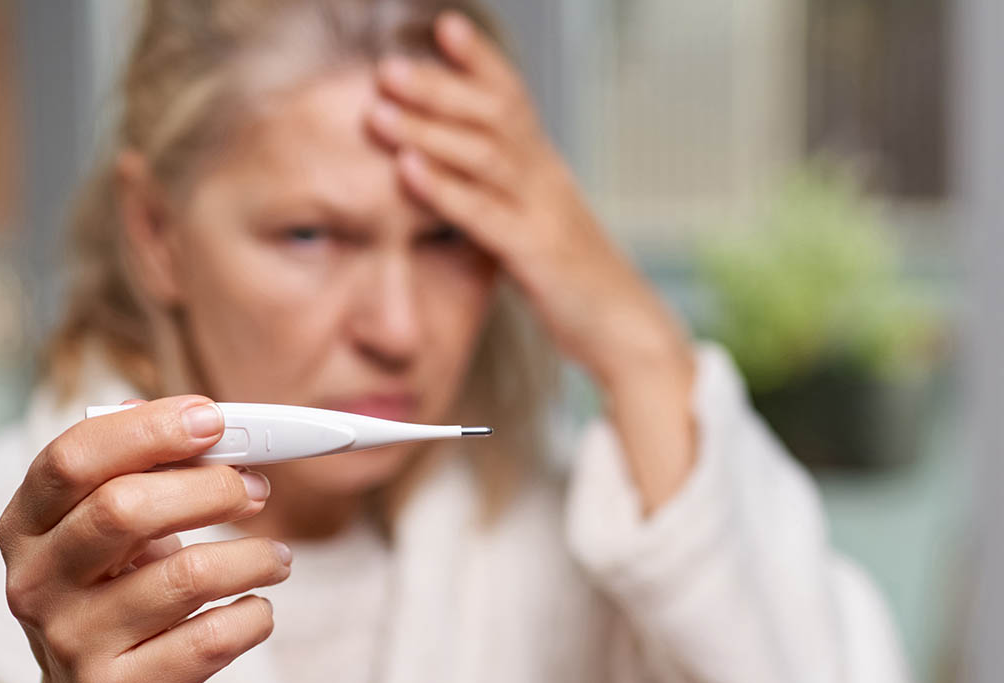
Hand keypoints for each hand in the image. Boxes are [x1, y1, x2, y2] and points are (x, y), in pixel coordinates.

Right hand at [0, 396, 291, 682]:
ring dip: (251, 557)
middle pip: (124, 509)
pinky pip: (211, 638)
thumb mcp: (105, 539)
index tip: (212, 418)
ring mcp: (72, 642)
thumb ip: (139, 476)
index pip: (72, 458)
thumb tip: (202, 421)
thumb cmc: (111, 603)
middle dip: (210, 488)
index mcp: (24, 527)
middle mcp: (34, 583)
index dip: (146, 430)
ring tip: (274, 558)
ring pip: (184, 576)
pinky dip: (253, 616)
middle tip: (257, 489)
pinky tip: (256, 609)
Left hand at [367, 12, 696, 511]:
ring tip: (379, 111)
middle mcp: (547, 178)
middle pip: (493, 115)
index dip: (480, 60)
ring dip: (428, 131)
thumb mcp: (535, 223)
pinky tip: (405, 171)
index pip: (513, 97)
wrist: (625, 329)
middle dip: (439, 87)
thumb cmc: (573, 279)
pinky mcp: (537, 255)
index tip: (443, 25)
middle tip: (386, 68)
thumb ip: (499, 193)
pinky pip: (484, 215)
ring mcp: (544, 213)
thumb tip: (453, 169)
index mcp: (545, 167)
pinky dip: (443, 190)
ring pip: (484, 157)